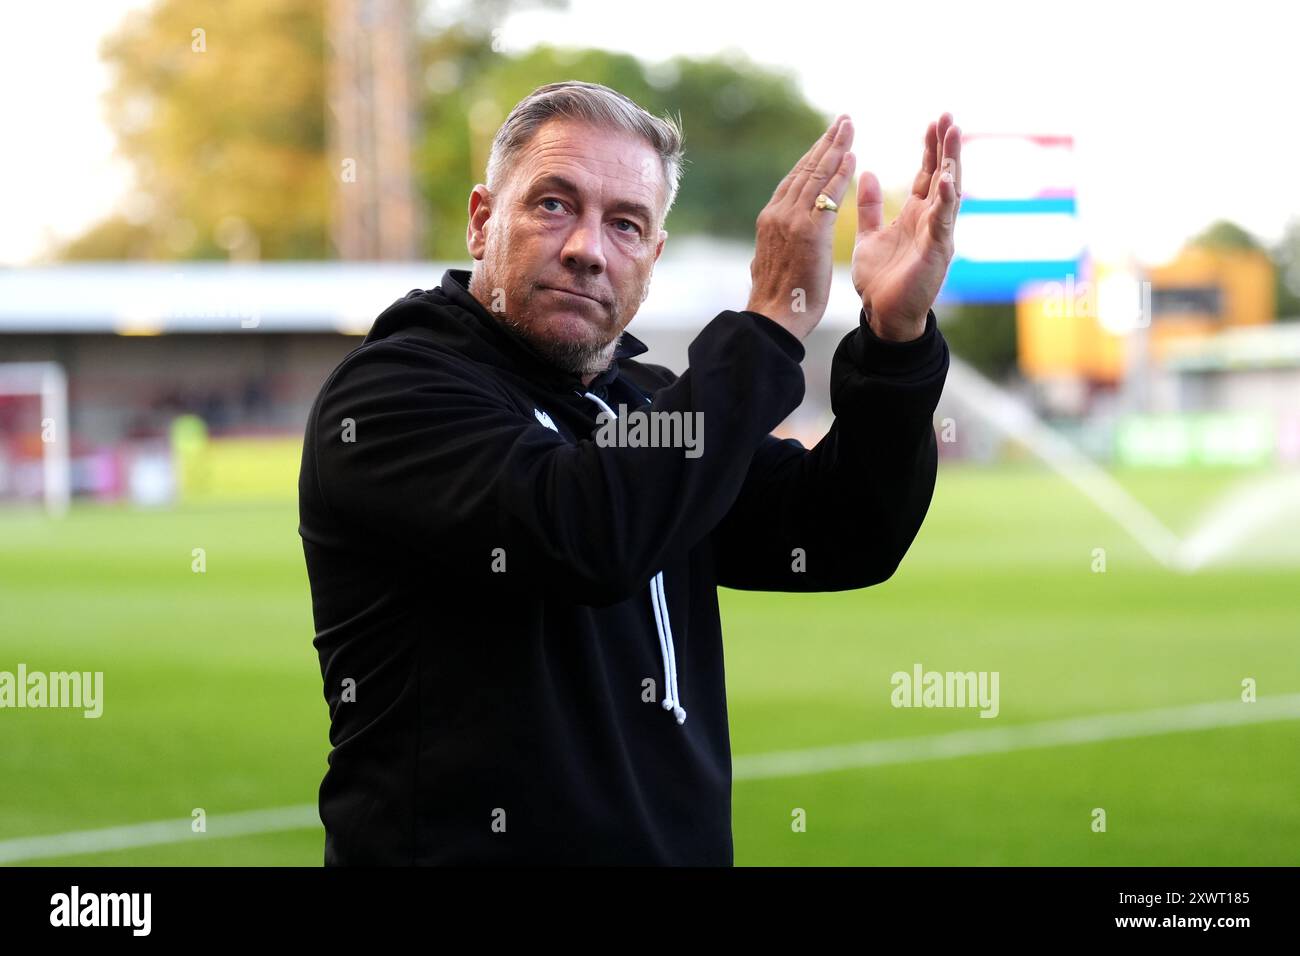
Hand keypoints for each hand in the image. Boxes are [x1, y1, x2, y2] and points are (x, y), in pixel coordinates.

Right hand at [746, 114, 856, 340]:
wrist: (773, 318)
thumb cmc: (777, 300)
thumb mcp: (771, 263)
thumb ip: (776, 245)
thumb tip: (775, 243)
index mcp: (770, 220)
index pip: (794, 181)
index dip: (812, 158)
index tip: (827, 140)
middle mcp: (778, 214)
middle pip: (805, 170)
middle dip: (825, 143)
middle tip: (843, 121)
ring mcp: (792, 222)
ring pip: (816, 176)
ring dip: (835, 149)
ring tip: (849, 127)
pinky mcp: (809, 233)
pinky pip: (828, 197)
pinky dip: (839, 174)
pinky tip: (851, 156)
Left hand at [852, 113, 961, 341]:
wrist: (883, 315)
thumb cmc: (881, 279)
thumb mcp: (870, 235)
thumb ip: (871, 206)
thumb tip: (869, 173)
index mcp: (916, 215)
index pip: (927, 174)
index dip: (930, 148)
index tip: (933, 121)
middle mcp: (931, 221)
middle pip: (943, 175)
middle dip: (946, 147)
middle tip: (949, 117)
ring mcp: (936, 235)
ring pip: (949, 192)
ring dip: (951, 163)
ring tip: (953, 135)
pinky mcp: (936, 252)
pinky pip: (941, 222)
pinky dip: (943, 200)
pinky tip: (944, 179)